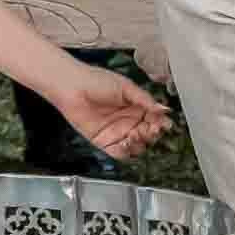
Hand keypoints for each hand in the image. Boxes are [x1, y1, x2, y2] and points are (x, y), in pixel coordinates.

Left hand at [49, 63, 169, 159]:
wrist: (71, 87)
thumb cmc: (95, 80)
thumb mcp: (125, 86)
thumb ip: (144, 99)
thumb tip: (163, 108)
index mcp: (136, 106)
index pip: (155, 119)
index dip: (160, 123)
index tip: (162, 124)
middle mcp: (128, 121)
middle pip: (148, 135)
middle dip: (152, 134)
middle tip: (150, 129)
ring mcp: (117, 132)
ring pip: (136, 146)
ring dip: (139, 144)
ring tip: (134, 134)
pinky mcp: (104, 142)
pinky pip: (119, 153)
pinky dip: (125, 152)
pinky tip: (125, 143)